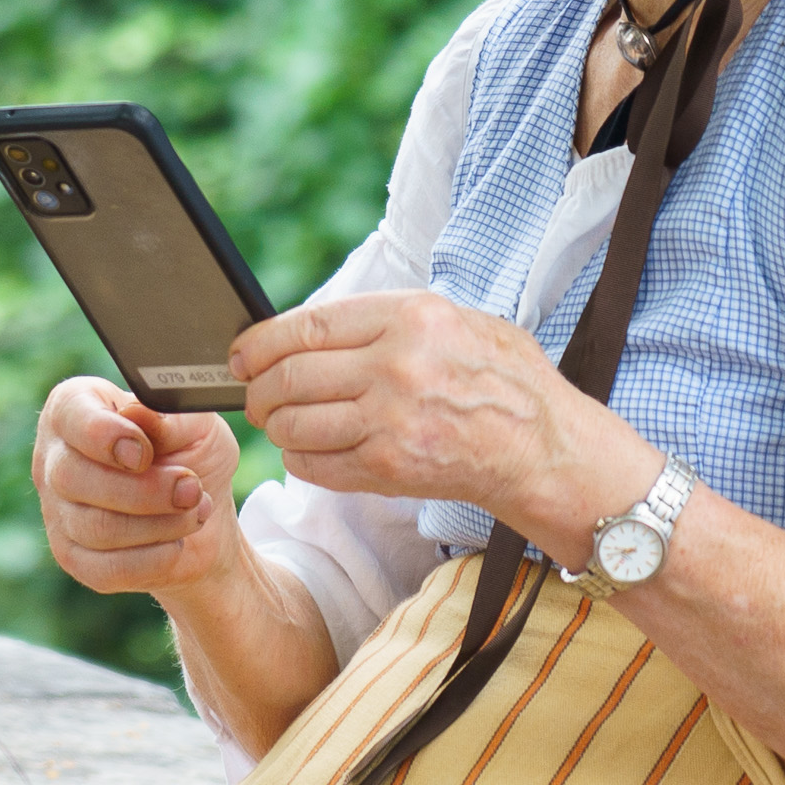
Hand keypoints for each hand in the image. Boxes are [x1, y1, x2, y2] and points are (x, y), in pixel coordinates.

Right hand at [32, 377, 243, 596]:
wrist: (199, 511)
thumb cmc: (191, 452)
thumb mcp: (195, 424)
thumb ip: (169, 417)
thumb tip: (140, 416)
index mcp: (75, 407)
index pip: (71, 416)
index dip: (105, 436)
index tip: (144, 453)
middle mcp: (53, 458)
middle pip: (74, 478)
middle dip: (145, 490)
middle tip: (192, 489)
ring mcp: (57, 511)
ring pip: (94, 527)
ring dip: (159, 524)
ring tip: (196, 511)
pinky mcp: (73, 557)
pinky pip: (105, 568)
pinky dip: (153, 559)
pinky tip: (177, 544)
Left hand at [227, 290, 650, 548]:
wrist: (542, 447)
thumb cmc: (500, 378)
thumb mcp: (456, 319)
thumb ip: (387, 317)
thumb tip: (312, 326)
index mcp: (410, 316)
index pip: (306, 326)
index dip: (259, 343)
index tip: (241, 354)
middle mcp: (396, 365)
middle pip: (289, 376)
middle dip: (258, 389)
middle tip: (254, 395)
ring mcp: (390, 421)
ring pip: (293, 424)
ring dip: (276, 426)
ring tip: (282, 423)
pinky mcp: (389, 468)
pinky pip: (315, 464)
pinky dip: (299, 459)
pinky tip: (310, 451)